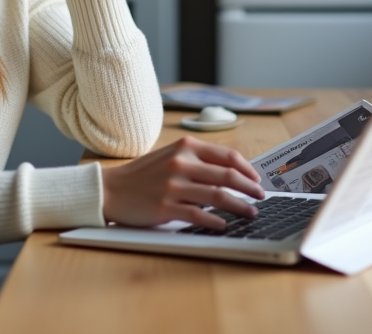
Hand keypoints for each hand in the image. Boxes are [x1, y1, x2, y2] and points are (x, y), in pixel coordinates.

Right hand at [100, 136, 266, 228]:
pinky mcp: (166, 207)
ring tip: (251, 213)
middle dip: (250, 188)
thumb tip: (231, 173)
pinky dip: (216, 221)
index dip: (247, 169)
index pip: (227, 156)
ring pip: (218, 197)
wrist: (111, 189)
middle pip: (228, 176)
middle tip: (261, 197)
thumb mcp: (170, 156)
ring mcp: (173, 186)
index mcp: (185, 146)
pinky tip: (224, 224)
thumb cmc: (143, 174)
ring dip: (240, 206)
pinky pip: (199, 216)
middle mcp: (181, 163)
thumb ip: (197, 160)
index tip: (256, 179)